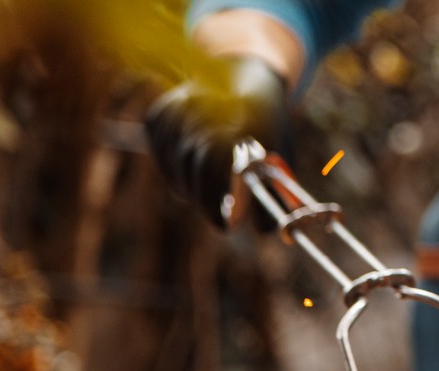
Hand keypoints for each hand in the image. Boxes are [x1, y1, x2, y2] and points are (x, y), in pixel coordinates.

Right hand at [146, 55, 287, 225]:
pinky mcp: (157, 115)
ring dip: (191, 187)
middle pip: (190, 169)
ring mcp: (173, 111)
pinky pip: (161, 157)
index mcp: (232, 115)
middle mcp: (196, 110)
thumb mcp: (280, 151)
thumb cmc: (267, 121)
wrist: (243, 71)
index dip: (216, 200)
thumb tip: (267, 231)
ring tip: (212, 189)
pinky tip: (194, 165)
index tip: (227, 225)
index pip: (213, 165)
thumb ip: (274, 189)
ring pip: (173, 169)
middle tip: (222, 215)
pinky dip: (176, 170)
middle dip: (207, 199)